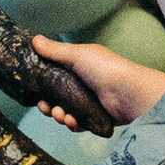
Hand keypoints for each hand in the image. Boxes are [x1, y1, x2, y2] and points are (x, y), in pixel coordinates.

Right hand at [27, 33, 164, 125]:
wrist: (129, 94)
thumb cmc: (107, 69)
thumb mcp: (78, 54)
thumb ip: (55, 50)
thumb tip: (35, 39)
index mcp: (79, 68)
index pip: (54, 78)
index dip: (43, 86)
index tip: (36, 91)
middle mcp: (83, 85)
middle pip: (57, 99)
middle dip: (48, 105)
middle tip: (45, 107)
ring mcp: (89, 103)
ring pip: (65, 113)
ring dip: (59, 116)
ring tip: (61, 115)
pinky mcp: (95, 118)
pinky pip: (78, 124)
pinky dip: (73, 124)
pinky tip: (72, 121)